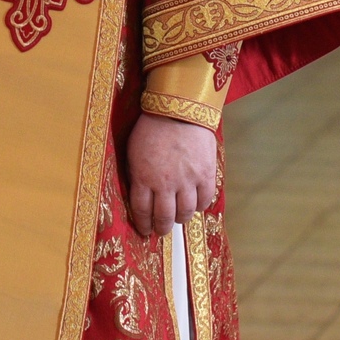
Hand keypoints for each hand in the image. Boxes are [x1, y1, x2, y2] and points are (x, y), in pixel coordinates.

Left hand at [124, 114, 219, 238]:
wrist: (180, 109)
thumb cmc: (153, 126)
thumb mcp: (134, 151)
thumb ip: (137, 174)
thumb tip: (139, 193)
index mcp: (143, 178)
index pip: (141, 211)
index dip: (143, 224)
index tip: (145, 230)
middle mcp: (165, 184)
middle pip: (163, 217)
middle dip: (161, 228)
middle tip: (161, 231)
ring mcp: (187, 181)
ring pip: (185, 213)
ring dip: (180, 219)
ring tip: (178, 219)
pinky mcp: (205, 175)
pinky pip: (204, 200)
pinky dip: (199, 206)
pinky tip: (195, 205)